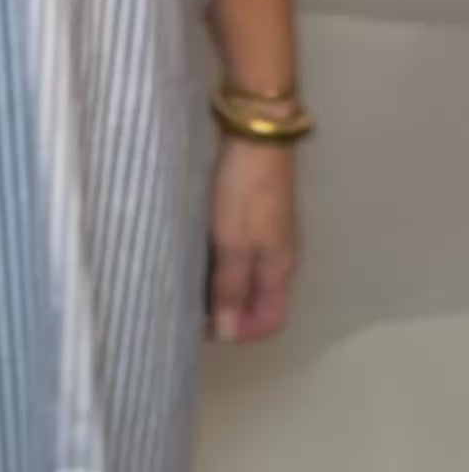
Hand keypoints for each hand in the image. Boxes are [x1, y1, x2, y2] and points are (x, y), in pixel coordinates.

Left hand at [205, 136, 299, 344]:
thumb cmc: (244, 193)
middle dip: (230, 311)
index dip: (242, 332)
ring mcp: (271, 233)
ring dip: (225, 285)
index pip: (271, 320)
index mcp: (280, 269)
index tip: (207, 325)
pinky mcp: (259, 214)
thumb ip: (230, 288)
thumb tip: (228, 336)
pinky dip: (224, 261)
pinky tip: (200, 251)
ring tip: (191, 279)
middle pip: (261, 300)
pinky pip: (244, 253)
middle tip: (192, 303)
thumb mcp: (233, 244)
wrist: (256, 135)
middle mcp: (280, 256)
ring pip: (251, 276)